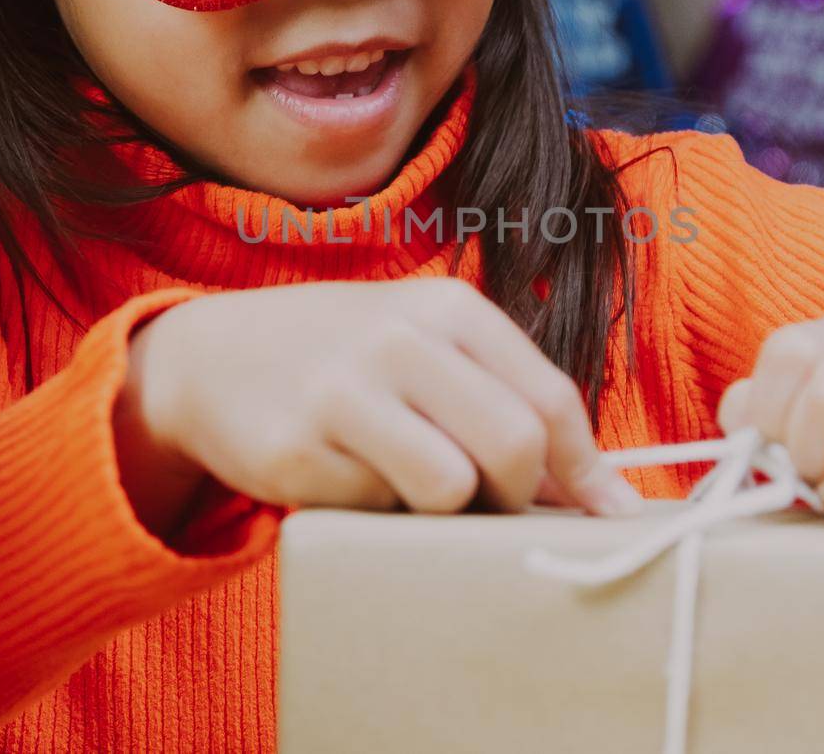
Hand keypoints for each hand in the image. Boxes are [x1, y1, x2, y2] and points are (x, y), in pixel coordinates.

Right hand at [121, 277, 644, 518]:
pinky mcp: (294, 452)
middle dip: (519, 496)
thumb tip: (602, 495)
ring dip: (444, 510)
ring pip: (449, 489)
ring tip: (411, 485)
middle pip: (514, 446)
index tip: (611, 516)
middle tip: (493, 503)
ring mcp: (341, 393)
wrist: (212, 357)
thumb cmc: (348, 359)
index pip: (550, 398)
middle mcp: (398, 339)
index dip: (588, 470)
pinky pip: (373, 512)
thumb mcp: (428, 347)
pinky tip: (344, 474)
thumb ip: (508, 399)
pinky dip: (373, 512)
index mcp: (447, 307)